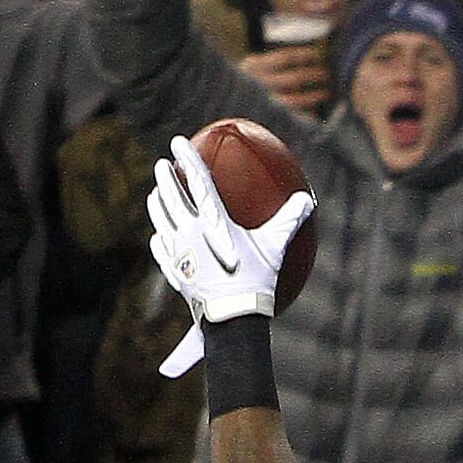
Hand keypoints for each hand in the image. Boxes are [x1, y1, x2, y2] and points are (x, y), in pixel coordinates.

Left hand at [147, 132, 312, 379]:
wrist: (232, 320)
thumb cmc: (256, 282)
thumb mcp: (275, 249)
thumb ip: (290, 220)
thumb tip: (307, 198)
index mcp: (213, 223)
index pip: (197, 182)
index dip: (187, 159)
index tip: (178, 142)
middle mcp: (190, 234)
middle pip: (171, 198)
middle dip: (165, 178)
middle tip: (161, 165)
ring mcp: (179, 254)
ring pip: (161, 221)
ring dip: (157, 204)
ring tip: (155, 193)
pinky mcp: (175, 274)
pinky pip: (162, 252)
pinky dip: (160, 240)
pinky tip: (159, 236)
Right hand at [241, 42, 330, 117]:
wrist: (216, 114)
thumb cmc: (236, 92)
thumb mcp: (245, 71)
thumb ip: (265, 66)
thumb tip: (297, 61)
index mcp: (252, 66)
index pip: (285, 57)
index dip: (303, 55)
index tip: (315, 54)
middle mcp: (258, 84)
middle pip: (295, 78)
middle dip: (313, 76)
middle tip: (325, 75)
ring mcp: (263, 104)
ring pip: (296, 99)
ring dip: (314, 96)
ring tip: (325, 93)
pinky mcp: (267, 121)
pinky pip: (293, 119)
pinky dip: (305, 117)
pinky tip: (315, 116)